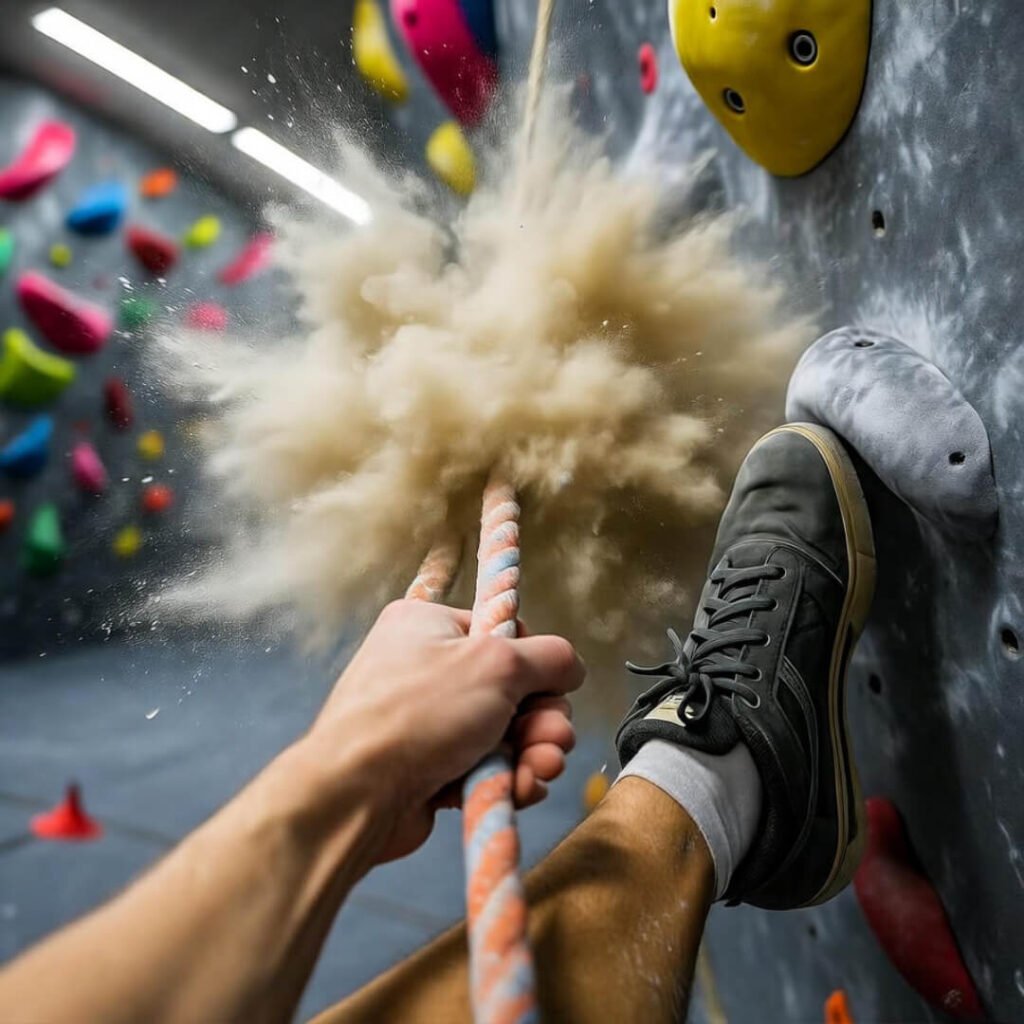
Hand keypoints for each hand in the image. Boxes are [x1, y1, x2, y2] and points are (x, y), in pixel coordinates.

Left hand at [307, 600, 584, 862]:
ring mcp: (427, 722)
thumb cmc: (417, 715)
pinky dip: (507, 779)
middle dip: (542, 721)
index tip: (548, 688)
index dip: (534, 665)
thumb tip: (569, 665)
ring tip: (542, 769)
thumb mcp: (498, 665)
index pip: (503, 634)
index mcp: (429, 625)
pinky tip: (521, 790)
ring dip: (533, 753)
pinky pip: (485, 768)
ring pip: (504, 734)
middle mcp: (425, 669)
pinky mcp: (430, 769)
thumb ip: (549, 658)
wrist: (355, 794)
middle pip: (512, 690)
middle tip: (553, 739)